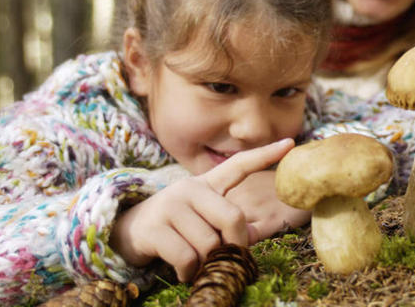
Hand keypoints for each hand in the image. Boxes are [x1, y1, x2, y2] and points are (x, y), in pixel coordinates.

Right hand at [110, 138, 293, 281]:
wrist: (124, 233)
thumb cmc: (173, 228)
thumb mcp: (200, 219)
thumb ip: (225, 223)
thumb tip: (252, 236)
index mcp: (205, 184)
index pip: (238, 165)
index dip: (264, 155)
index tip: (290, 143)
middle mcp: (189, 189)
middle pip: (232, 218)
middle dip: (235, 243)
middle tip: (226, 255)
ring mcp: (170, 206)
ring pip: (209, 243)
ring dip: (207, 263)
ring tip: (197, 263)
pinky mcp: (155, 228)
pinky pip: (187, 257)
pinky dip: (189, 272)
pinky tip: (183, 271)